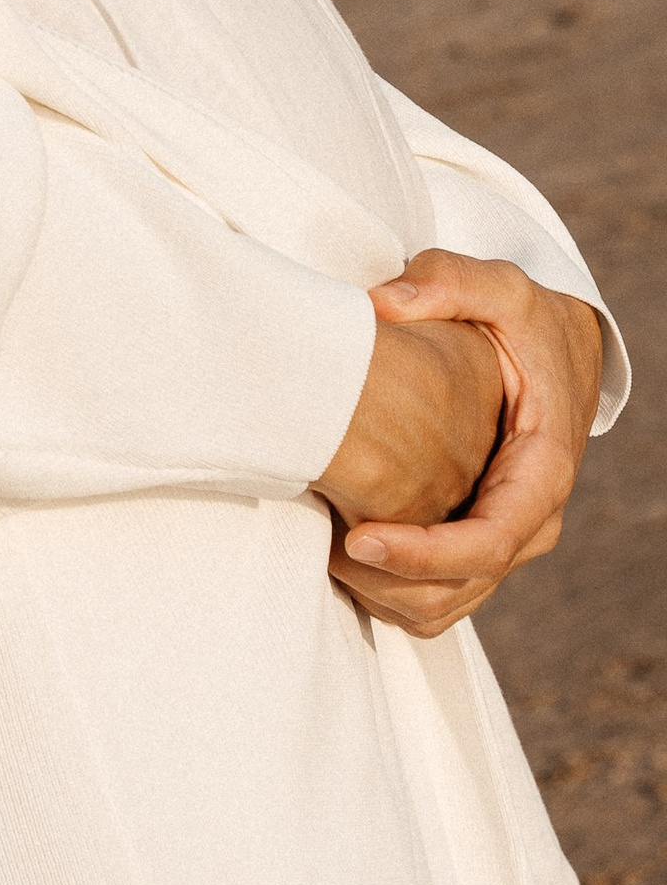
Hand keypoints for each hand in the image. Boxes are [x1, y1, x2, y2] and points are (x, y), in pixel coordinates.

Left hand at [325, 251, 606, 638]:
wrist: (561, 349)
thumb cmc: (526, 321)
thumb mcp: (499, 287)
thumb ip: (447, 282)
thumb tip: (383, 304)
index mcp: (542, 470)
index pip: (488, 542)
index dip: (425, 554)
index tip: (359, 539)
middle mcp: (531, 518)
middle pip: (464, 585)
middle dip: (393, 582)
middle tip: (323, 549)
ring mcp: (509, 537)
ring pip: (452, 602)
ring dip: (389, 596)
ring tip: (324, 555)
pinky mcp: (483, 538)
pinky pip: (443, 592)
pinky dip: (396, 592)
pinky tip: (342, 554)